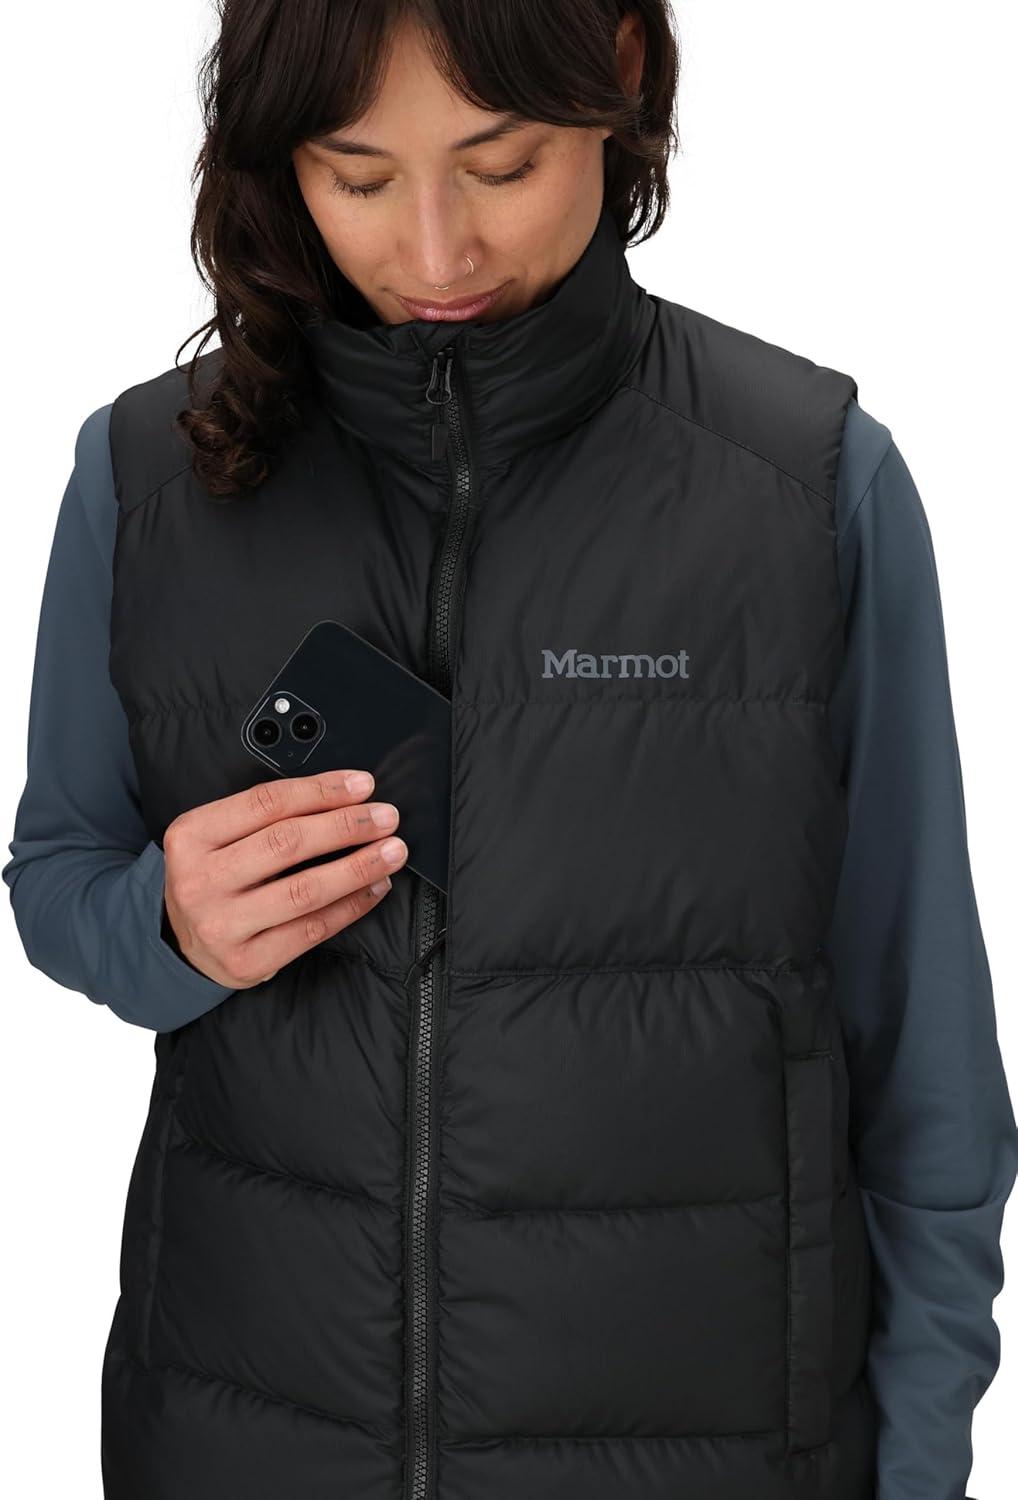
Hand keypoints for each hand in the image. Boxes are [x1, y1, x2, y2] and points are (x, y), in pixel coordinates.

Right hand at [161, 769, 406, 987]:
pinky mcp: (246, 961)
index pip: (267, 803)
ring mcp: (221, 925)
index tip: (363, 785)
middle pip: (288, 844)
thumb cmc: (214, 876)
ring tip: (392, 852)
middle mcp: (200, 881)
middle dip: (347, 826)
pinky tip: (375, 888)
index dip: (322, 791)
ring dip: (359, 867)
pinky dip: (352, 906)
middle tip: (386, 818)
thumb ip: (265, 816)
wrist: (180, 942)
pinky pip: (312, 930)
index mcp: (191, 836)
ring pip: (305, 891)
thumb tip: (343, 797)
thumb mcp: (218, 836)